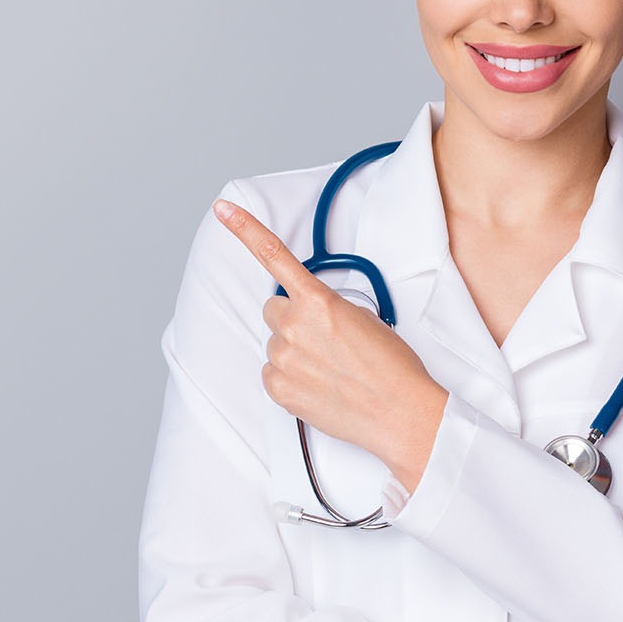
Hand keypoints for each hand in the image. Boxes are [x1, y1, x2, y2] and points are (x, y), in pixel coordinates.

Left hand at [213, 198, 446, 489]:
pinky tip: (318, 385)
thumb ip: (327, 308)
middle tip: (323, 340)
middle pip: (274, 309)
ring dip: (294, 351)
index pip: (273, 255)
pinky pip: (272, 373)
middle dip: (292, 319)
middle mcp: (293, 326)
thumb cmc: (392, 366)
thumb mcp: (364, 318)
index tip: (222, 209)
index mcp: (318, 301)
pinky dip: (290, 378)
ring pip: (275, 343)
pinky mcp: (277, 388)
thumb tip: (312, 316)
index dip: (243, 229)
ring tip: (329, 369)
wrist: (400, 412)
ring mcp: (282, 358)